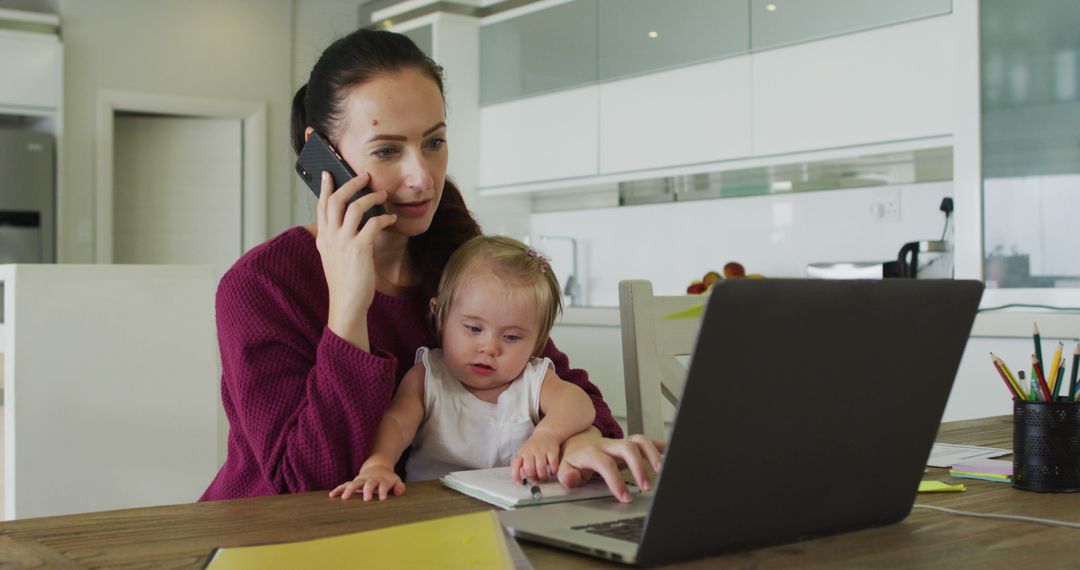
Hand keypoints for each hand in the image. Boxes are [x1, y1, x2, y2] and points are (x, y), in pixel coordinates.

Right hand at [315, 170, 397, 350]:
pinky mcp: (359, 249)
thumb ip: (336, 239)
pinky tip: (391, 218)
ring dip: (371, 196)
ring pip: (354, 207)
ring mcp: (343, 242)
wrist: (347, 304)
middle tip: (364, 176)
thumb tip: (347, 223)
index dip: (325, 188)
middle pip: (336, 200)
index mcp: (323, 238)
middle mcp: (330, 237)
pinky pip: (372, 224)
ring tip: (382, 193)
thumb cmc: (346, 282)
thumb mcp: (334, 257)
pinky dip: (384, 217)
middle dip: (350, 184)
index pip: (322, 206)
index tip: (329, 174)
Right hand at [328, 464, 404, 500]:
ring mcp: (361, 480)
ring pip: (354, 484)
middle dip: (367, 491)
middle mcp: (370, 480)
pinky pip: (345, 485)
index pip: (383, 486)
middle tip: (366, 499)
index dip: (383, 491)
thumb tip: (400, 492)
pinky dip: (339, 489)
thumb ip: (399, 487)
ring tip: (345, 498)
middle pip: (369, 484)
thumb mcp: (396, 481)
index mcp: (382, 480)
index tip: (383, 498)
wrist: (378, 468)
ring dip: (350, 490)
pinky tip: (332, 495)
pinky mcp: (354, 482)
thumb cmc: (388, 479)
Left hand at [512, 429, 560, 483]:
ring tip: (544, 477)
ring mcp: (541, 450)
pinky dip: (553, 471)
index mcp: (522, 453)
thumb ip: (522, 466)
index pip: (515, 464)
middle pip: (529, 468)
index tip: (519, 482)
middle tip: (536, 479)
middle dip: (533, 477)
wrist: (546, 434)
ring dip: (543, 476)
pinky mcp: (552, 450)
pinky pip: (553, 464)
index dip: (516, 474)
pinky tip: (552, 472)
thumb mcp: (524, 454)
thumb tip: (520, 481)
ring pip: (541, 467)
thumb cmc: (534, 448)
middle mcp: (530, 451)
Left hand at [556, 430, 664, 502]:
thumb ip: (567, 475)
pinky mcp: (629, 443)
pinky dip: (659, 446)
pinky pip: (646, 441)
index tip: (625, 498)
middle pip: (627, 447)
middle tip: (645, 486)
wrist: (576, 442)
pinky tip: (670, 453)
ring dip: (652, 453)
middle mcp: (608, 445)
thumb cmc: (573, 458)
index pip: (606, 464)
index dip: (616, 481)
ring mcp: (620, 443)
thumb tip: (572, 479)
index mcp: (592, 452)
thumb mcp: (563, 468)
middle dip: (639, 466)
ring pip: (639, 440)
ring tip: (661, 470)